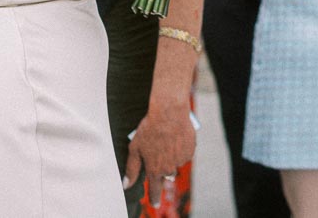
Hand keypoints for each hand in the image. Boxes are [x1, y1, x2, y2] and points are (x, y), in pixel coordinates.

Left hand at [122, 92, 195, 207]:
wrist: (169, 113)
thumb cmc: (150, 129)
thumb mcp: (135, 148)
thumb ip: (132, 169)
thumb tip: (126, 184)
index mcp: (155, 169)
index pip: (155, 189)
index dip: (154, 198)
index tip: (155, 204)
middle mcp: (169, 168)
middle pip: (166, 175)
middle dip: (163, 169)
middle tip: (159, 154)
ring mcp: (181, 159)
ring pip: (176, 163)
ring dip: (172, 157)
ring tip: (166, 141)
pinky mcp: (190, 149)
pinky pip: (185, 154)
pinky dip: (181, 149)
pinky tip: (175, 138)